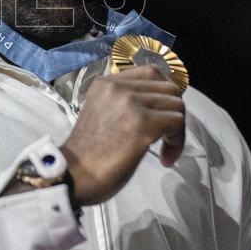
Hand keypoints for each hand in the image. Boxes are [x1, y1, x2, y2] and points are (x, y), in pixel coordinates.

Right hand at [61, 64, 184, 205]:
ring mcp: (130, 103)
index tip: (161, 116)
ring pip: (176, 104)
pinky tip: (164, 158)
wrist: (73, 175)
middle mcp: (118, 87)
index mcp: (106, 83)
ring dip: (176, 129)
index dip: (163, 95)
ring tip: (164, 148)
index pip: (151, 73)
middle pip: (168, 88)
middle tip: (165, 135)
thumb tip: (157, 105)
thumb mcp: (102, 113)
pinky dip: (177, 142)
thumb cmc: (88, 154)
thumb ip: (123, 102)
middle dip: (173, 112)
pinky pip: (177, 122)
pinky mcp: (142, 123)